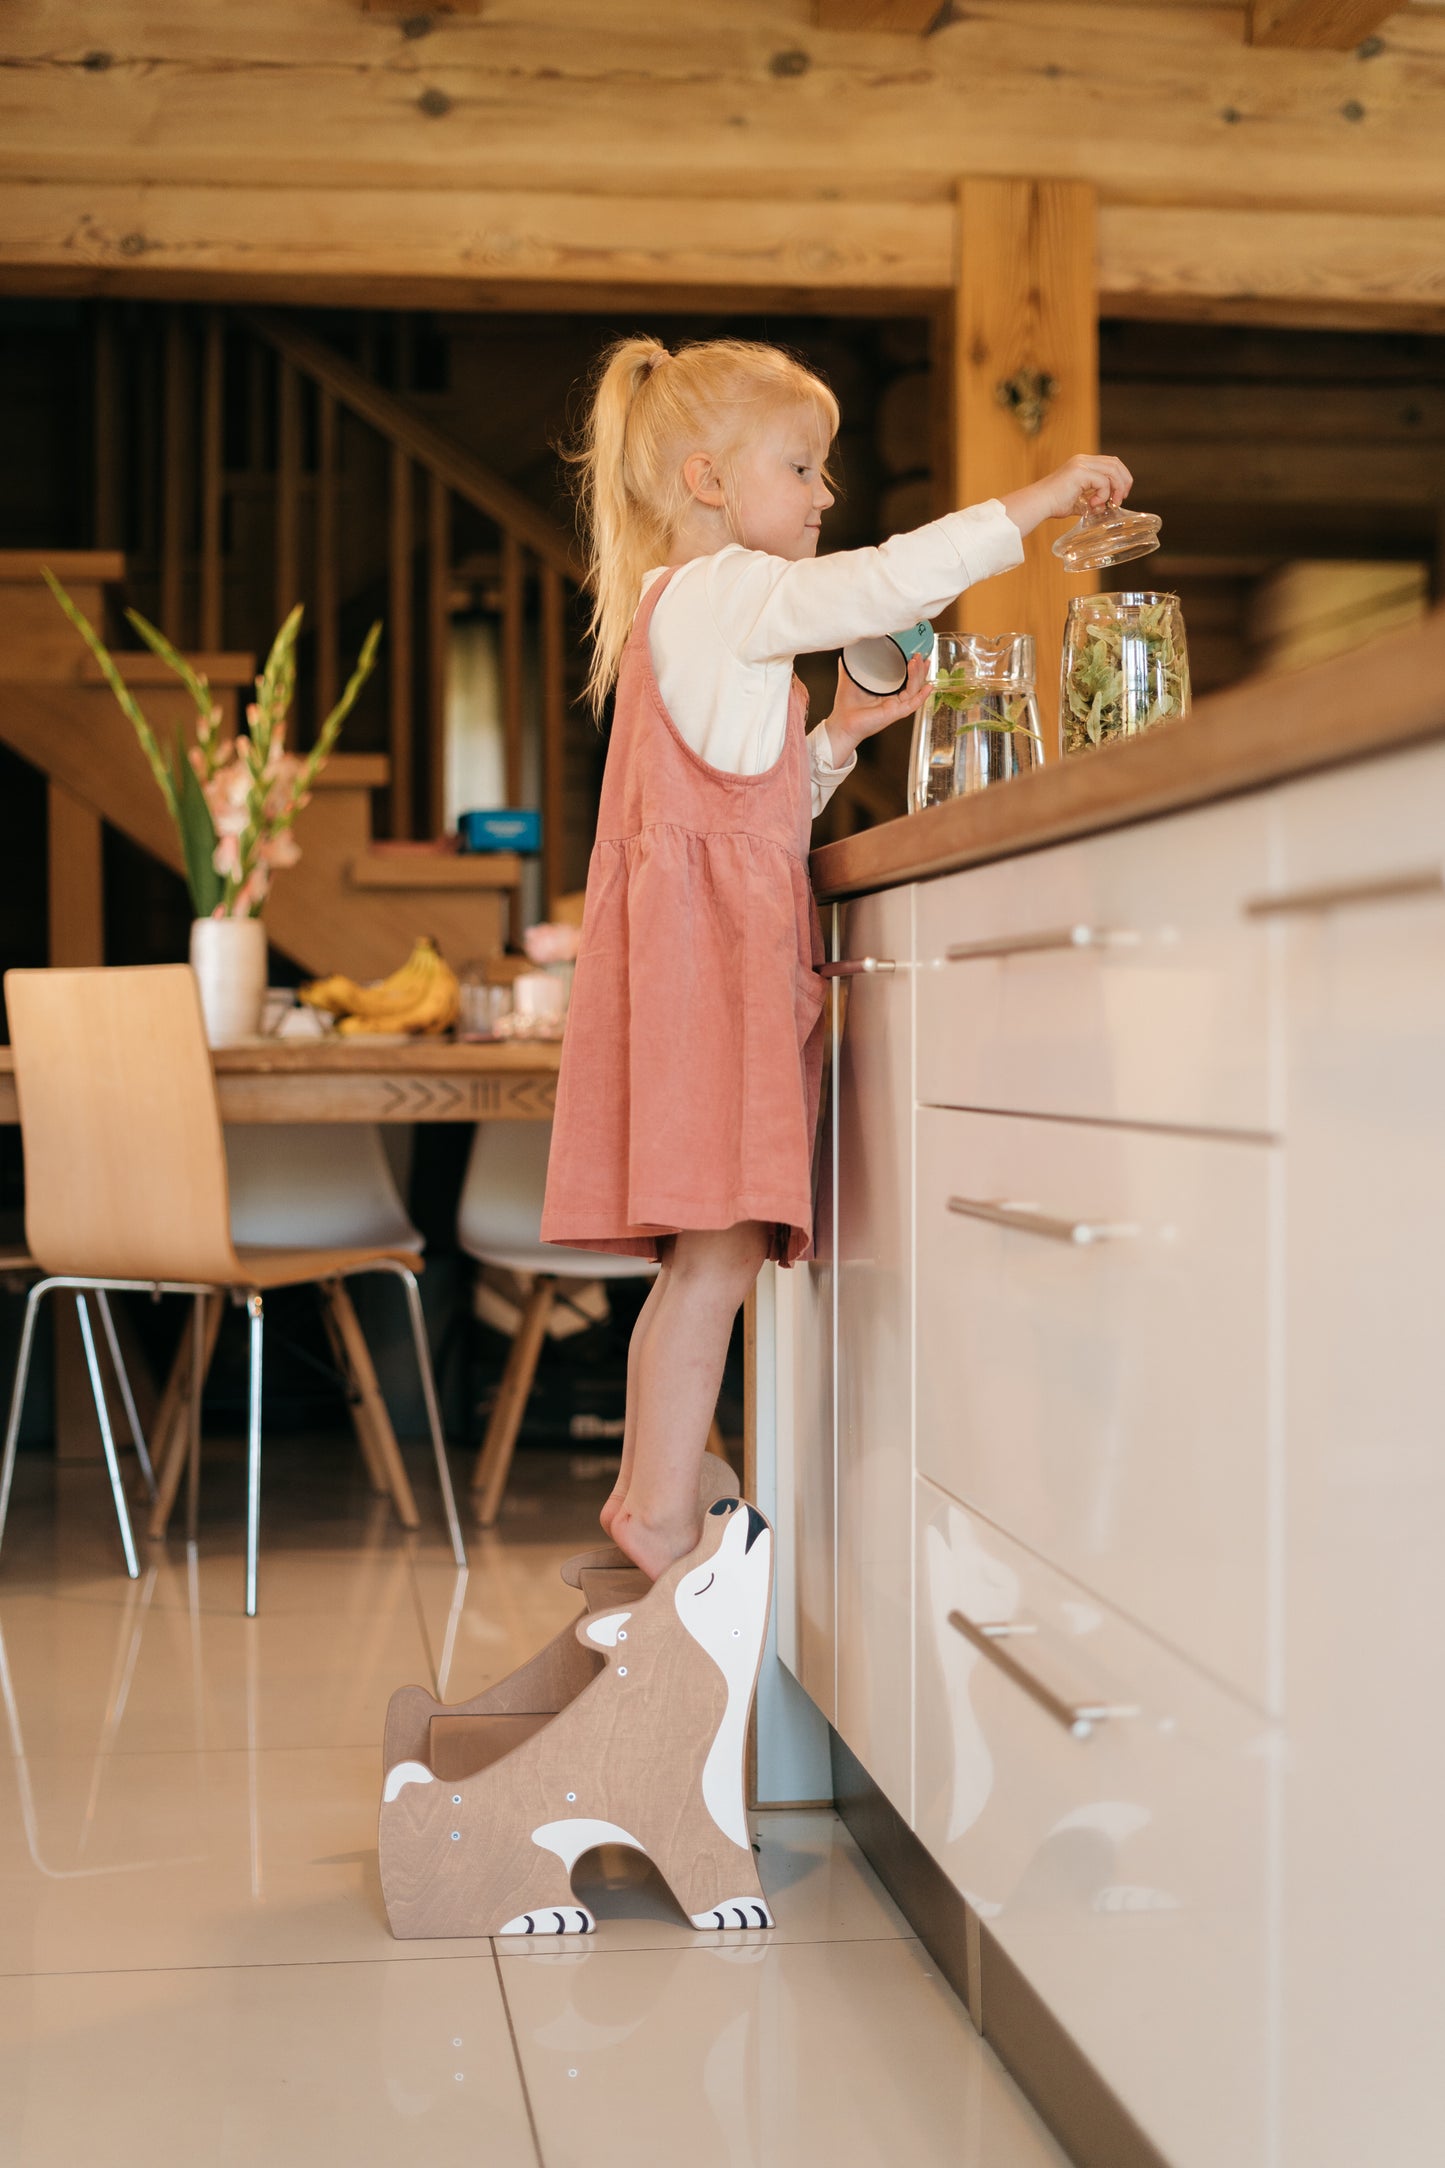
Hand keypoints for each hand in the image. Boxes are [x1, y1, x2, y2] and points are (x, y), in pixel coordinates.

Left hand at [822, 650, 932, 764]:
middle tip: (920, 655)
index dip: (912, 666)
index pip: (904, 677)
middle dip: (920, 669)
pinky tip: (928, 687)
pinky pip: (912, 705)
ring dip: (918, 675)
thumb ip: (849, 665)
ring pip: (914, 690)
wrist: (842, 722)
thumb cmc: (846, 705)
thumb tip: (847, 649)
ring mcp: (895, 706)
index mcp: (886, 690)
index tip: (914, 653)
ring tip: (917, 662)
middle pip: (913, 682)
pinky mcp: (894, 713)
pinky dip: (921, 697)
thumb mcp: (849, 679)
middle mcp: (893, 698)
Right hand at [1000, 453, 1133, 539]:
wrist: (1038, 504)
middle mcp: (1083, 460)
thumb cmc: (1052, 504)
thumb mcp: (1077, 501)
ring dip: (1116, 489)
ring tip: (1111, 503)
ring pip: (1112, 471)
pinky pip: (1102, 482)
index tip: (1121, 495)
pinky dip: (1103, 495)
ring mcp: (1081, 464)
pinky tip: (1093, 504)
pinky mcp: (1080, 472)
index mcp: (1082, 464)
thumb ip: (1091, 501)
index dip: (1121, 477)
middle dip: (1124, 481)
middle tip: (1121, 499)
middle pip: (1115, 463)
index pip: (1111, 463)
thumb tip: (1103, 507)